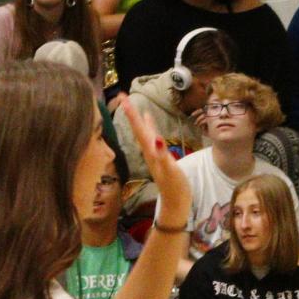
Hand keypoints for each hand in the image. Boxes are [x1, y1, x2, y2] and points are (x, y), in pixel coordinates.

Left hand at [120, 95, 189, 232]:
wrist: (176, 202)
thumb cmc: (175, 187)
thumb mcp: (171, 171)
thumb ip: (163, 156)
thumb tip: (156, 139)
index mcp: (150, 151)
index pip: (139, 129)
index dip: (131, 113)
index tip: (122, 98)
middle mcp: (149, 150)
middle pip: (138, 128)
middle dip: (130, 112)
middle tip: (122, 96)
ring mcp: (153, 153)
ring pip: (143, 132)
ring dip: (137, 118)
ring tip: (132, 104)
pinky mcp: (159, 156)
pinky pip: (151, 137)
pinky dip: (149, 126)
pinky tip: (149, 121)